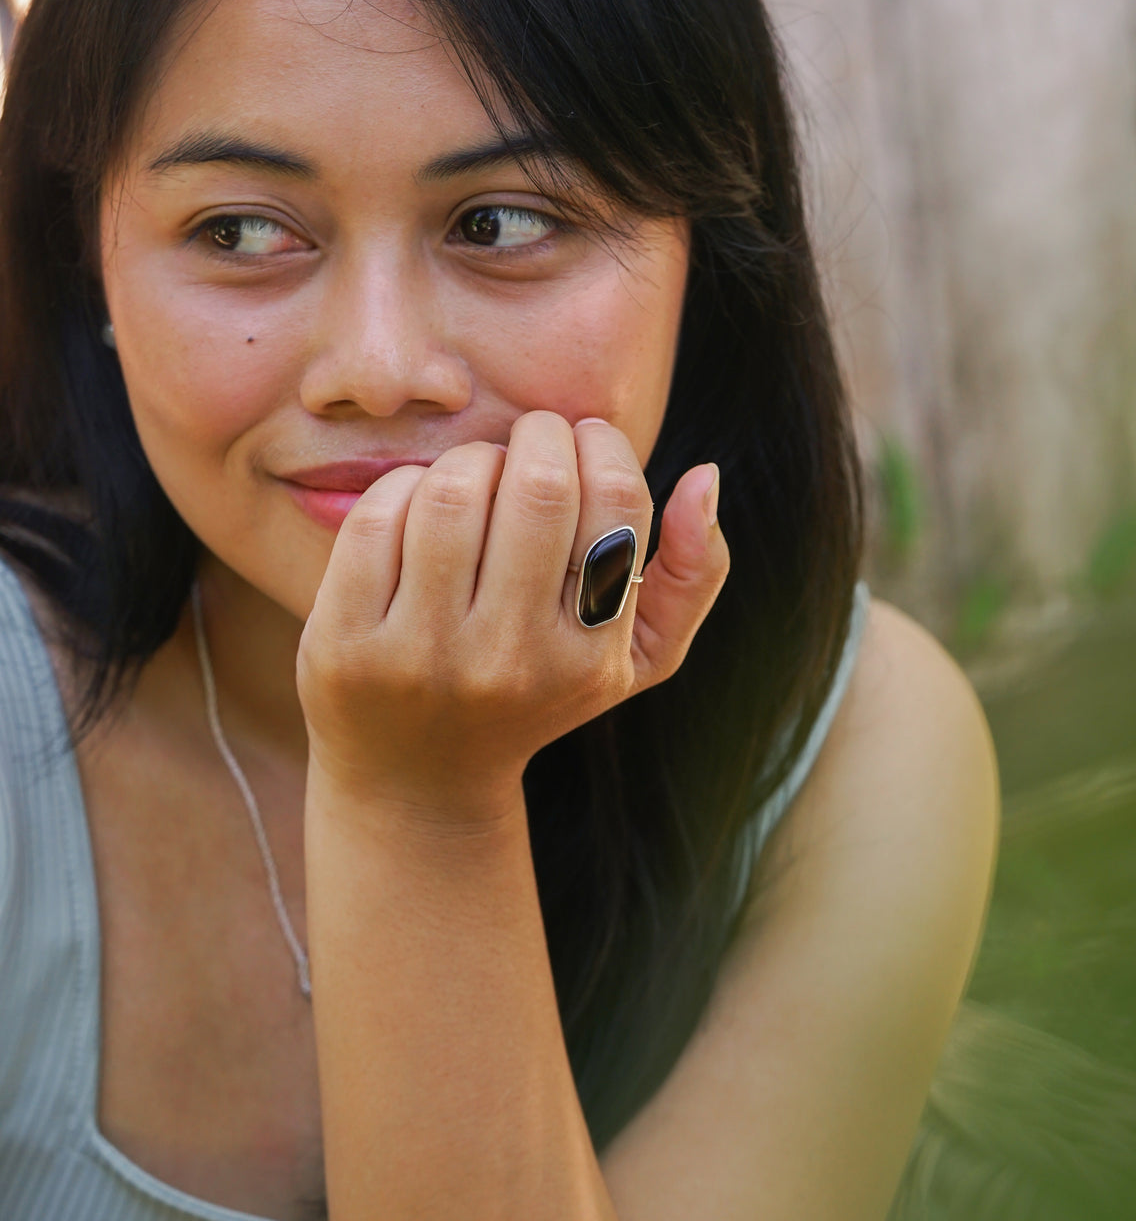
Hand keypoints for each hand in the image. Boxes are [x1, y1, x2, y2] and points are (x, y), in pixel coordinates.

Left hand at [296, 410, 727, 822]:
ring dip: (470, 459)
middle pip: (538, 486)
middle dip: (537, 437)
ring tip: (477, 475)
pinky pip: (378, 517)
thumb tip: (705, 476)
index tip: (584, 442)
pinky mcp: (345, 645)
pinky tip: (420, 506)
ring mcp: (422, 655)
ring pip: (453, 490)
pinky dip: (404, 487)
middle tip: (531, 443)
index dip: (601, 444)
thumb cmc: (537, 694)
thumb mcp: (636, 658)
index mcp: (589, 657)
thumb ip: (695, 573)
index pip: (615, 503)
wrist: (416, 783)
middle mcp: (509, 660)